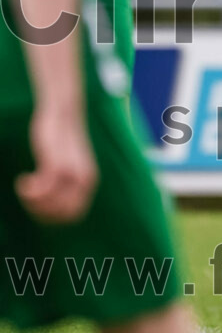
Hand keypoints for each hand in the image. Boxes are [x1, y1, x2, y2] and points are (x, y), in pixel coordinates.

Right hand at [16, 109, 96, 223]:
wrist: (63, 113)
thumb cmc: (62, 139)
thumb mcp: (68, 163)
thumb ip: (66, 181)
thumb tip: (53, 201)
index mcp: (88, 182)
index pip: (74, 215)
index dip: (53, 219)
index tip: (37, 209)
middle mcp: (84, 180)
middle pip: (62, 214)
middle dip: (40, 213)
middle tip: (27, 200)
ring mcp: (71, 173)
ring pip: (52, 205)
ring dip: (32, 203)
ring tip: (24, 189)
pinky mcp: (56, 163)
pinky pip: (43, 189)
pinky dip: (28, 190)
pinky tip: (22, 180)